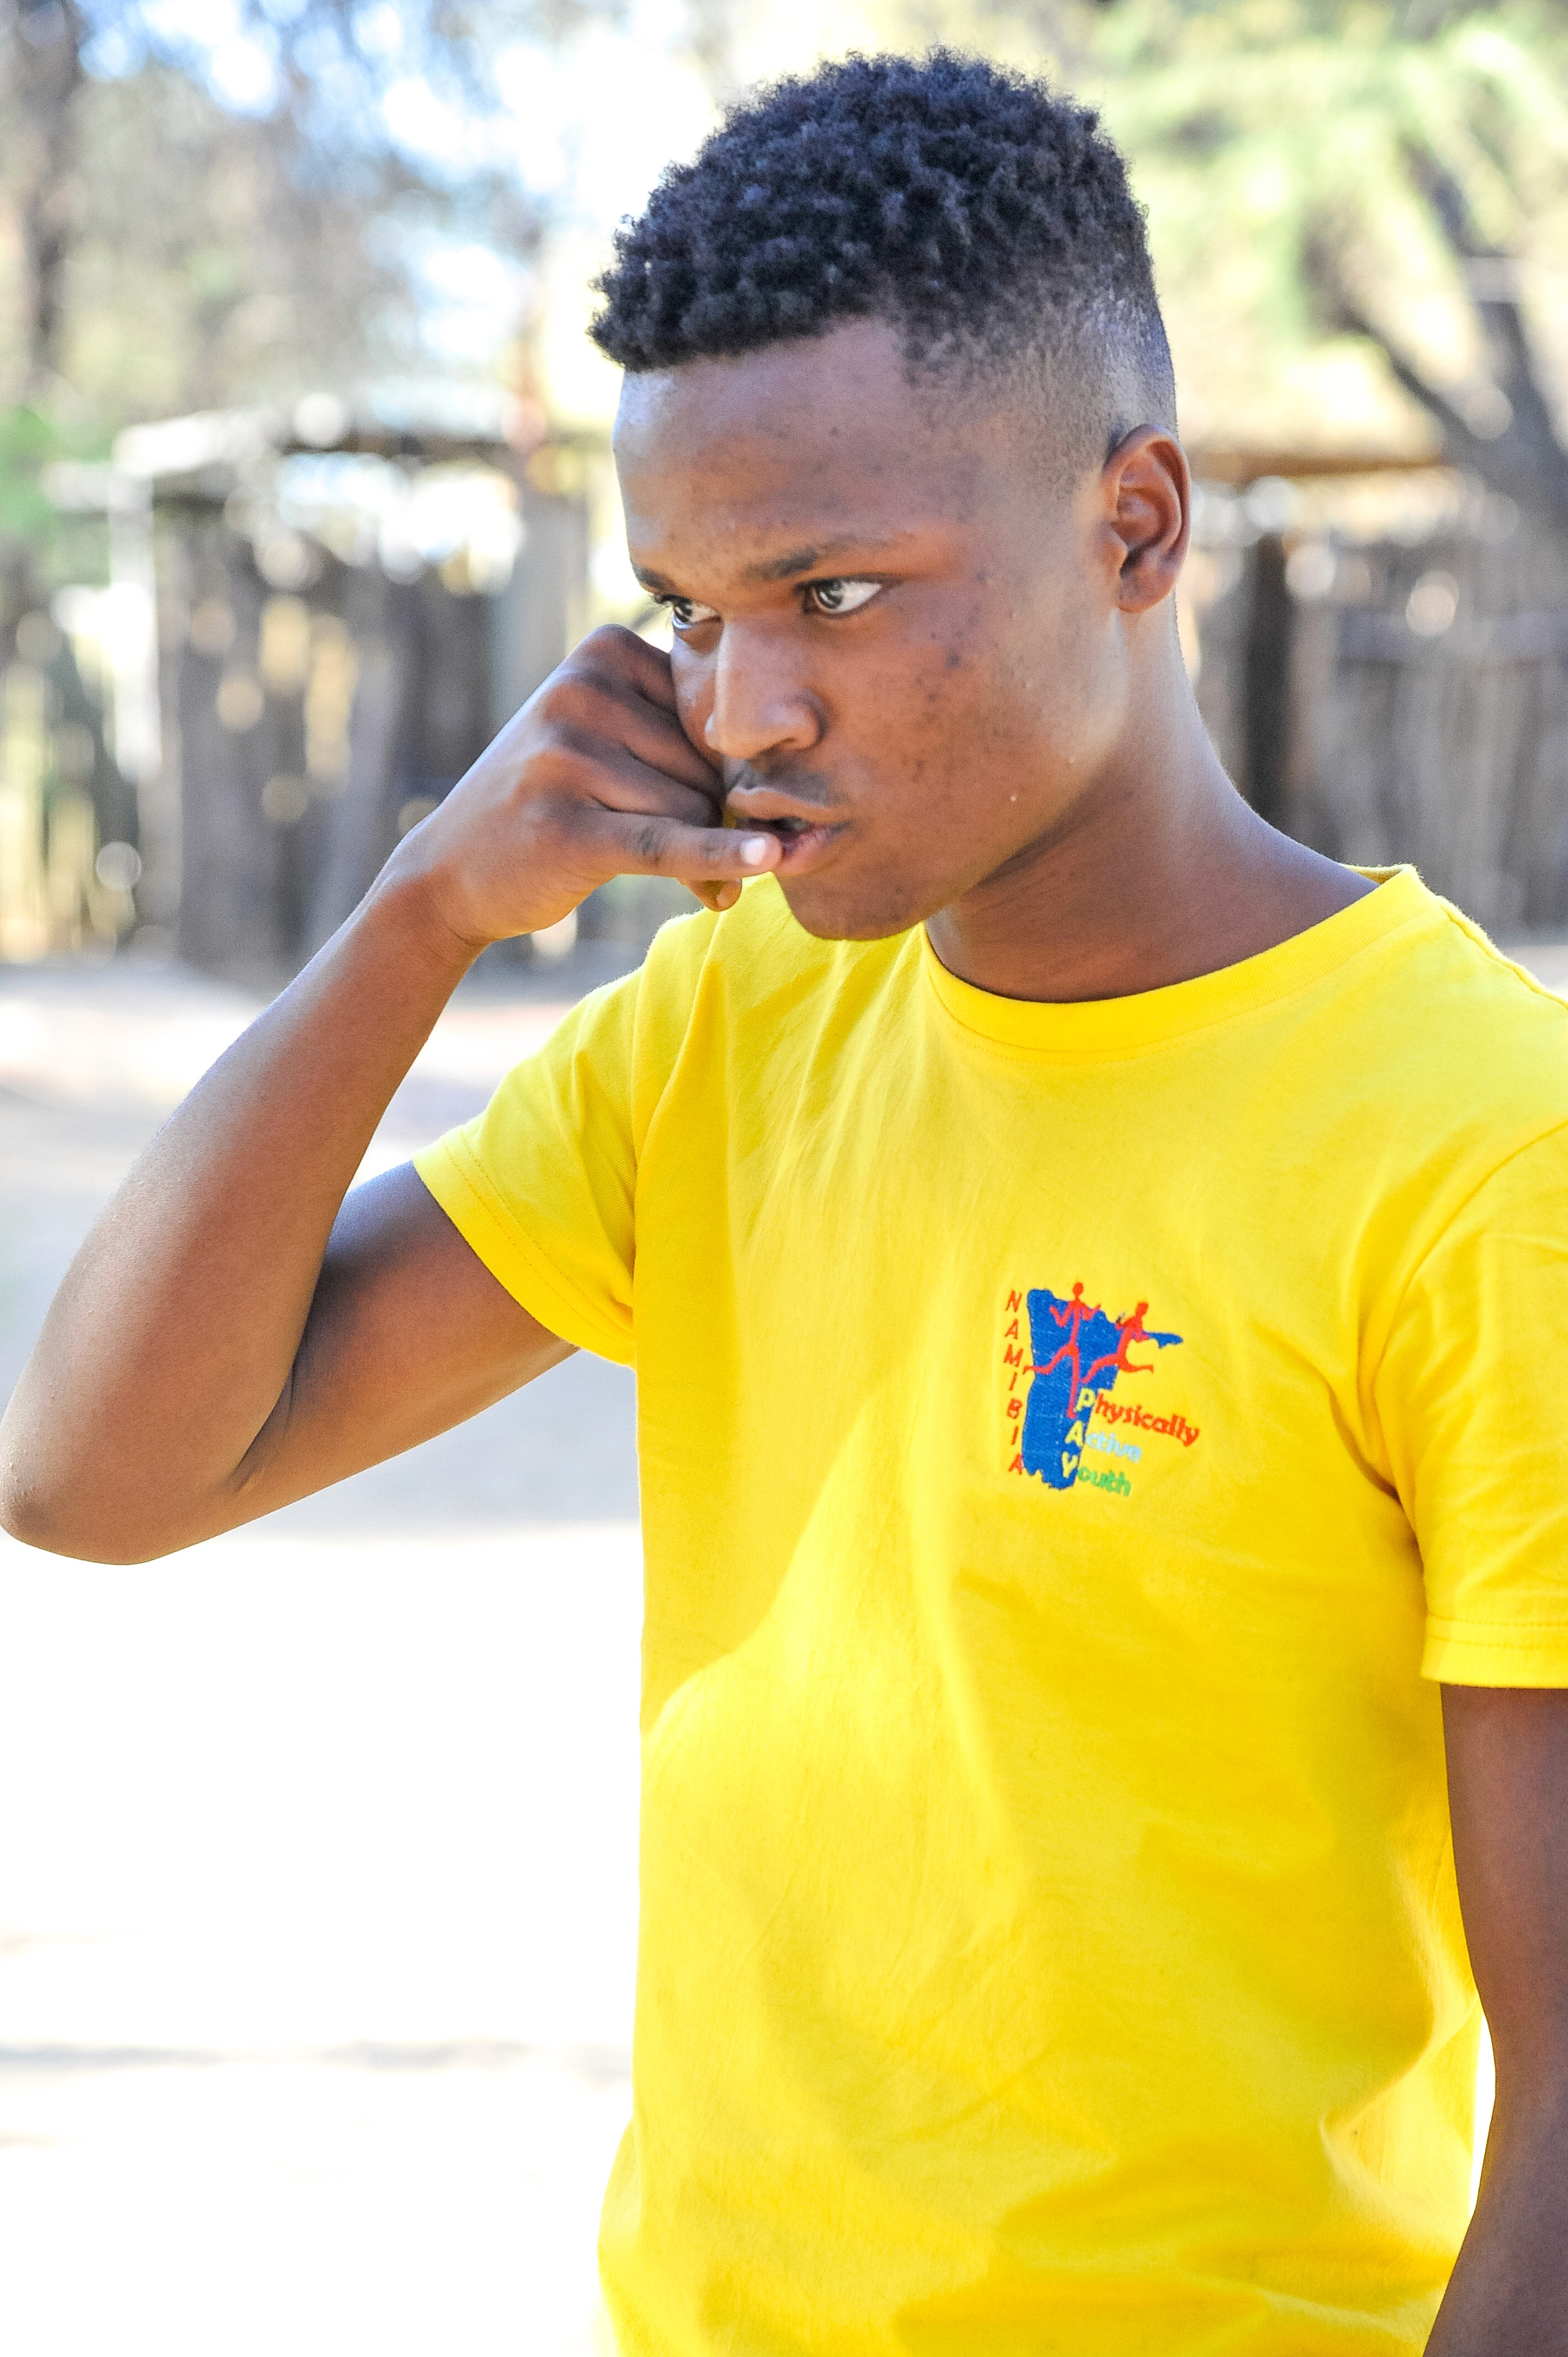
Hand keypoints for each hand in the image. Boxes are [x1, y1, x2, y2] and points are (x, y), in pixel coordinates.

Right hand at [385, 624, 780, 951]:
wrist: (450, 868)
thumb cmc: (550, 802)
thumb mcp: (604, 738)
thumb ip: (680, 738)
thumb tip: (777, 791)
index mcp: (603, 651)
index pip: (709, 711)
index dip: (724, 767)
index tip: (712, 798)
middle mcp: (581, 691)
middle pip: (705, 761)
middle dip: (715, 816)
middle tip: (699, 854)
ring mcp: (567, 756)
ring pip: (692, 807)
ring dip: (707, 857)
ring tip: (695, 881)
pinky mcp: (566, 824)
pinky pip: (665, 842)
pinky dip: (717, 856)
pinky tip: (762, 861)